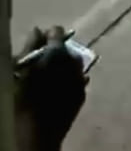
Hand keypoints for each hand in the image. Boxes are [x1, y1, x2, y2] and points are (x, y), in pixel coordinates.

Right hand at [14, 26, 87, 150]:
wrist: (36, 133)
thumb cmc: (20, 100)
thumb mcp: (16, 70)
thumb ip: (29, 47)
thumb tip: (37, 30)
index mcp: (56, 54)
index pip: (57, 33)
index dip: (49, 34)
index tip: (41, 39)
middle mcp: (73, 63)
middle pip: (68, 49)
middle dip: (57, 51)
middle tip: (42, 60)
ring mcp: (80, 79)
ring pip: (74, 64)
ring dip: (65, 64)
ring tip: (50, 73)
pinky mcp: (82, 94)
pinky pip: (78, 79)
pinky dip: (69, 79)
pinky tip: (57, 86)